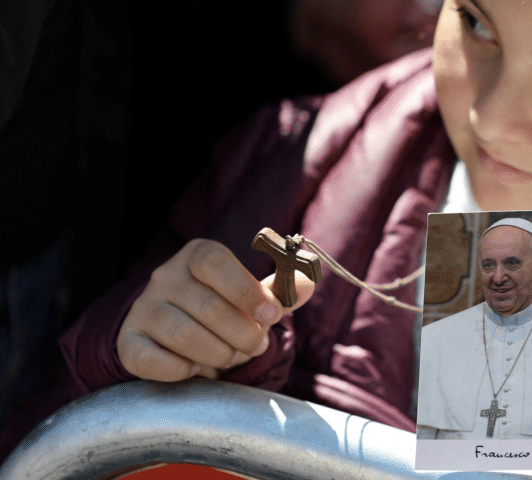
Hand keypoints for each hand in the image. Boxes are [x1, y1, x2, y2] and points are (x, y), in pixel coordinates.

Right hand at [117, 239, 315, 380]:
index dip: (246, 290)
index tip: (271, 316)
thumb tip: (307, 283)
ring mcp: (142, 309)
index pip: (215, 262)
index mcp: (195, 257)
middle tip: (256, 345)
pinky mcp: (128, 342)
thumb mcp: (252, 296)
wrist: (174, 334)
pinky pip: (152, 360)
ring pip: (184, 335)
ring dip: (219, 353)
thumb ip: (281, 291)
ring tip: (232, 355)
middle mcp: (164, 278)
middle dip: (243, 334)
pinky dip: (182, 370)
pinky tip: (197, 368)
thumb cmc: (222, 309)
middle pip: (208, 306)